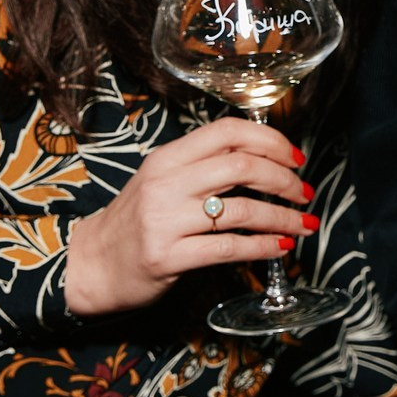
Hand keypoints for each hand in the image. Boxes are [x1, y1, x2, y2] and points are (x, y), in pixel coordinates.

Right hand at [64, 118, 314, 316]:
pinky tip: (281, 247)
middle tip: (304, 192)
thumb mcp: (161, 182)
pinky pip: (229, 247)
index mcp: (167, 158)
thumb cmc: (135, 222)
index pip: (228, 132)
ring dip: (283, 217)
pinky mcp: (168, 257)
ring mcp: (165, 221)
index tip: (295, 157)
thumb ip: (203, 167)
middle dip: (285, 179)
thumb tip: (264, 160)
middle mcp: (166, 184)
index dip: (270, 140)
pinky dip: (264, 246)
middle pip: (242, 166)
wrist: (91, 265)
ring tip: (304, 224)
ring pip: (243, 209)